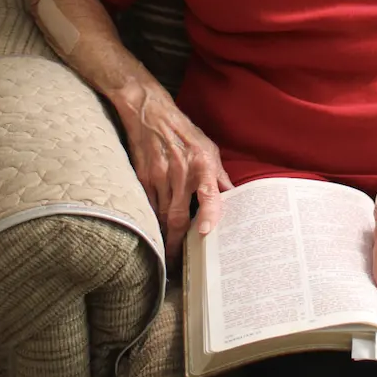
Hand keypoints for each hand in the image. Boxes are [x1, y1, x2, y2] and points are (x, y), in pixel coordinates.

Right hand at [118, 83, 232, 265]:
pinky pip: (149, 207)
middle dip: (178, 242)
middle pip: (178, 215)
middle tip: (179, 262)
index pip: (208, 192)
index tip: (206, 232)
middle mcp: (181, 172)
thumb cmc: (184, 133)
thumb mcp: (209, 148)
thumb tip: (233, 196)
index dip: (209, 213)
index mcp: (202, 163)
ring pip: (161, 216)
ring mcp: (159, 176)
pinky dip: (152, 221)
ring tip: (168, 255)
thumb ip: (219, 175)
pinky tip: (155, 232)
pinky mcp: (143, 178)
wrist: (151, 114)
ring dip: (164, 236)